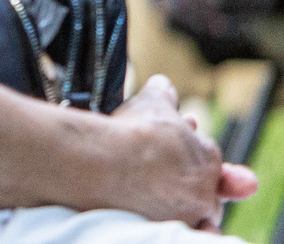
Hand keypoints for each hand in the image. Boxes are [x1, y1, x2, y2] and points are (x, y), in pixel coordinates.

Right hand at [109, 76, 253, 227]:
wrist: (103, 161)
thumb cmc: (129, 131)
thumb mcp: (151, 102)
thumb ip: (163, 93)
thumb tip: (163, 83)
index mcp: (207, 157)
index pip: (205, 154)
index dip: (185, 144)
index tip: (165, 142)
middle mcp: (204, 189)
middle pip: (202, 185)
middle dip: (187, 172)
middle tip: (162, 165)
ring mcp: (186, 212)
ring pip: (189, 208)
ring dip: (178, 196)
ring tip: (154, 186)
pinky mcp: (164, 228)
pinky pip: (174, 225)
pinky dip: (166, 216)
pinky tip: (152, 207)